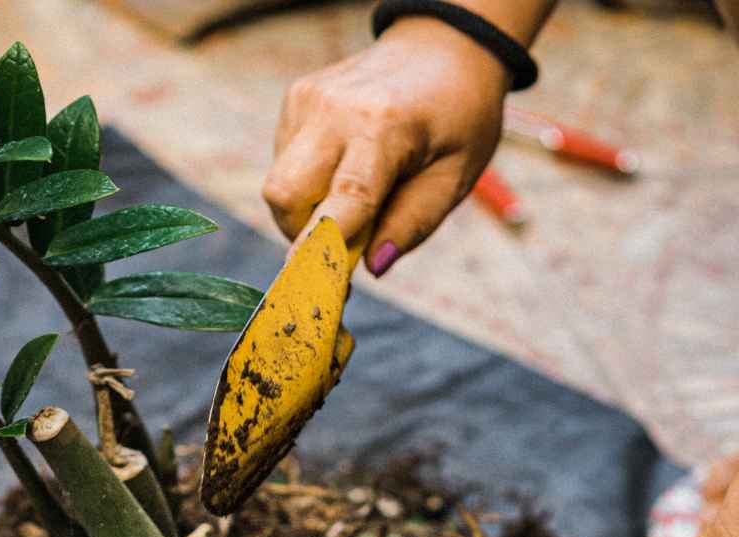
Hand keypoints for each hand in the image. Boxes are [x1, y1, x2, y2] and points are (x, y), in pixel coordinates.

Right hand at [264, 18, 508, 275]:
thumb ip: (412, 224)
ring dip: (308, 208)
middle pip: (283, 195)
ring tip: (355, 195)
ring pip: (279, 183)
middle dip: (303, 233)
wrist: (444, 47)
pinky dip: (310, 180)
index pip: (341, 201)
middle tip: (344, 240)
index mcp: (383, 127)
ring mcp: (308, 100)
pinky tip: (345, 163)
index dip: (326, 250)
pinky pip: (285, 161)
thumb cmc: (458, 116)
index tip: (320, 287)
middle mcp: (334, 110)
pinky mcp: (295, 98)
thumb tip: (371, 267)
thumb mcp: (455, 176)